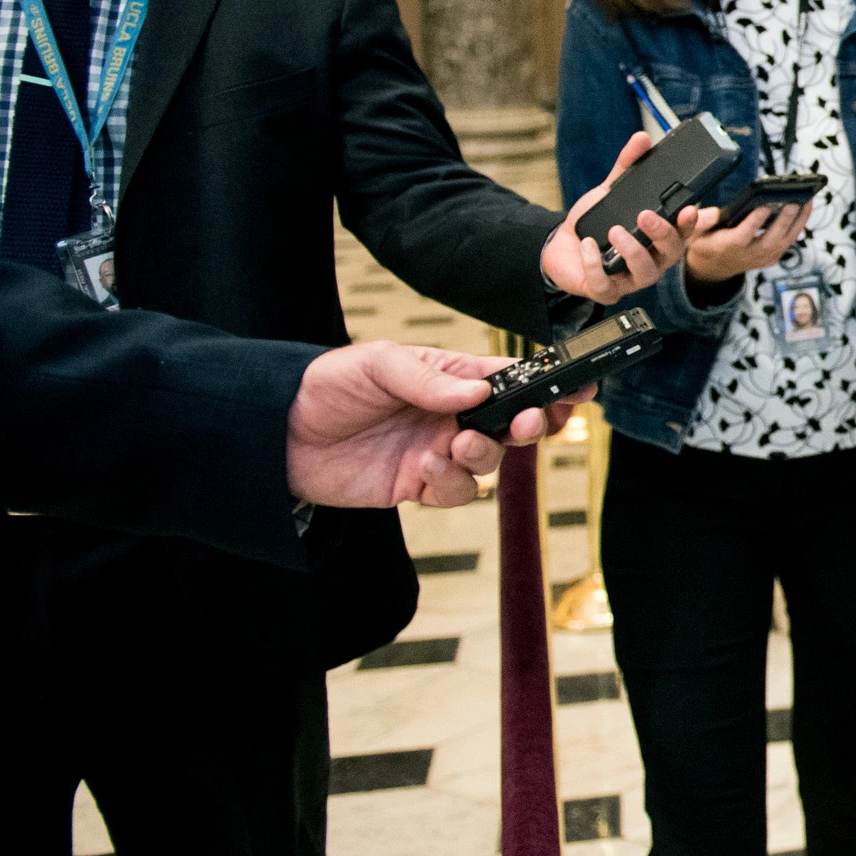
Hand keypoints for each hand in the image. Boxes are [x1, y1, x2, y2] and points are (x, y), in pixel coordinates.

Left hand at [285, 343, 583, 509]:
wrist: (276, 437)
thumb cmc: (326, 387)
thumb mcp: (377, 364)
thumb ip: (429, 379)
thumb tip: (478, 392)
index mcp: (451, 377)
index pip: (512, 378)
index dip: (548, 383)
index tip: (579, 387)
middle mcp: (452, 415)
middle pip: (515, 423)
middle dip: (534, 423)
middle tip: (533, 422)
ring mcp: (438, 451)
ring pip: (490, 460)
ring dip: (484, 454)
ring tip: (457, 443)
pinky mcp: (418, 485)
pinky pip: (455, 491)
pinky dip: (451, 482)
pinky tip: (427, 469)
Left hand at [543, 133, 702, 302]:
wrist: (560, 245)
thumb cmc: (595, 223)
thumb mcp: (611, 192)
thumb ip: (626, 167)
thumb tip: (641, 139)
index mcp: (658, 238)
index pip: (683, 232)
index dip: (689, 224)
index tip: (688, 210)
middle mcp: (652, 260)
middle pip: (671, 254)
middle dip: (661, 234)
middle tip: (645, 215)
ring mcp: (630, 279)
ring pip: (644, 272)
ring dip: (632, 251)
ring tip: (615, 231)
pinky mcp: (606, 291)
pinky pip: (607, 285)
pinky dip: (597, 265)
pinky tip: (589, 247)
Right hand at [684, 203, 810, 284]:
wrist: (713, 267)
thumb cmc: (707, 243)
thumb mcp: (694, 232)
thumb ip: (703, 220)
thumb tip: (719, 212)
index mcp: (727, 247)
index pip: (742, 236)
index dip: (754, 222)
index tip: (763, 206)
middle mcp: (748, 255)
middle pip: (770, 240)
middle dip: (783, 221)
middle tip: (793, 203)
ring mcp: (763, 258)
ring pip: (785, 241)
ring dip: (798, 220)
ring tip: (807, 198)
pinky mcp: (772, 256)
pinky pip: (789, 240)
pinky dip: (799, 223)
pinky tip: (805, 206)